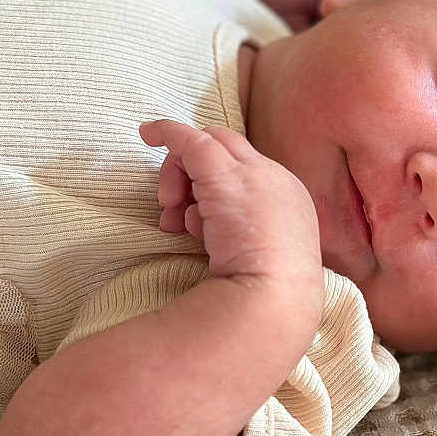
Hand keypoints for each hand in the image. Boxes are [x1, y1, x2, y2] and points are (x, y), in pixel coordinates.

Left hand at [139, 119, 322, 287]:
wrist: (274, 302)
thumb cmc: (264, 298)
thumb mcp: (254, 259)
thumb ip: (233, 234)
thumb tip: (192, 221)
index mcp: (290, 203)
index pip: (248, 173)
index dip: (214, 184)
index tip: (190, 208)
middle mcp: (276, 181)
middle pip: (228, 151)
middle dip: (192, 171)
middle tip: (171, 209)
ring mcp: (253, 174)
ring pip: (207, 147)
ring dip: (178, 175)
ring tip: (172, 221)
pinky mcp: (223, 175)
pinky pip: (190, 140)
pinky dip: (167, 133)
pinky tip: (146, 134)